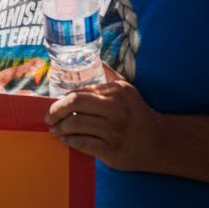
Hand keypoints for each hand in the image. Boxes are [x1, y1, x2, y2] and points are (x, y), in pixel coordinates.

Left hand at [46, 65, 163, 170]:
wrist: (160, 142)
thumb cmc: (136, 113)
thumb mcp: (126, 90)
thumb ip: (108, 75)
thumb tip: (92, 58)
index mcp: (116, 92)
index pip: (79, 92)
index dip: (62, 100)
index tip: (53, 106)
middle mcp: (116, 109)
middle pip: (74, 103)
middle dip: (55, 111)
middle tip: (48, 117)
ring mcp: (113, 130)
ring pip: (75, 124)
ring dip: (59, 128)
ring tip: (55, 130)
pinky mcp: (111, 149)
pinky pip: (81, 143)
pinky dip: (69, 141)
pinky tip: (66, 139)